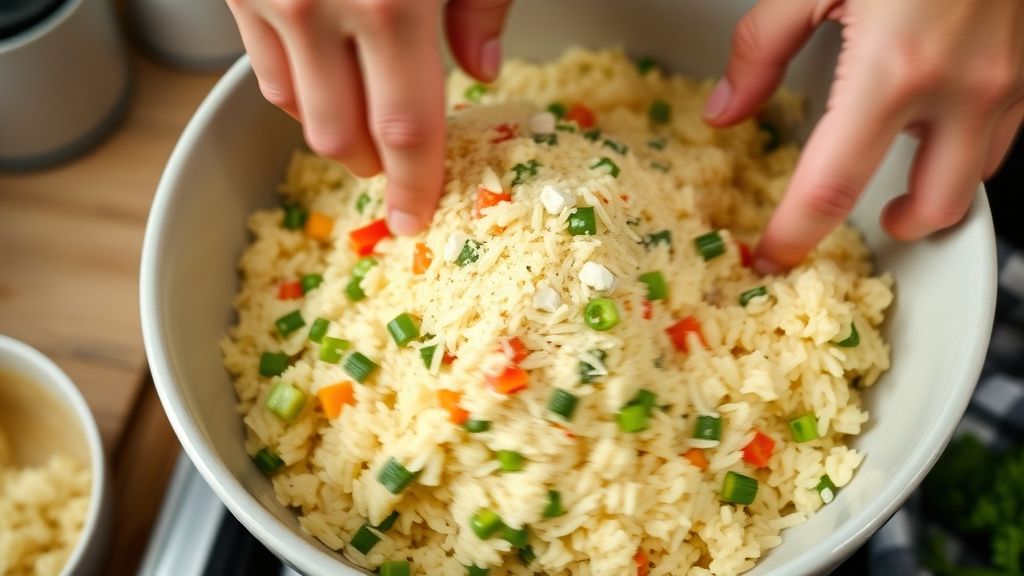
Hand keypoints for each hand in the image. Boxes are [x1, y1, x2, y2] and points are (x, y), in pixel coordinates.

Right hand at [225, 0, 513, 234]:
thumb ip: (481, 3)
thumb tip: (482, 70)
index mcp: (391, 5)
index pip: (405, 129)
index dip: (413, 184)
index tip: (414, 218)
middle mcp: (317, 9)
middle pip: (342, 135)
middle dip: (374, 164)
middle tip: (397, 160)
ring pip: (294, 108)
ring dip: (334, 128)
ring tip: (363, 110)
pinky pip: (262, 66)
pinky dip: (297, 87)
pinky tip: (327, 72)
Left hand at [705, 0, 1023, 272]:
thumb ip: (761, 48)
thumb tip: (727, 108)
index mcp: (896, 69)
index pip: (832, 187)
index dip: (795, 234)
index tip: (773, 256)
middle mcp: (963, 87)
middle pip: (930, 208)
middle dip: (889, 231)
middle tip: (853, 223)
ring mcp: (1010, 78)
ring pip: (977, 176)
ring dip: (934, 191)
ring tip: (895, 178)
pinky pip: (1004, 132)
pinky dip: (967, 148)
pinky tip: (937, 126)